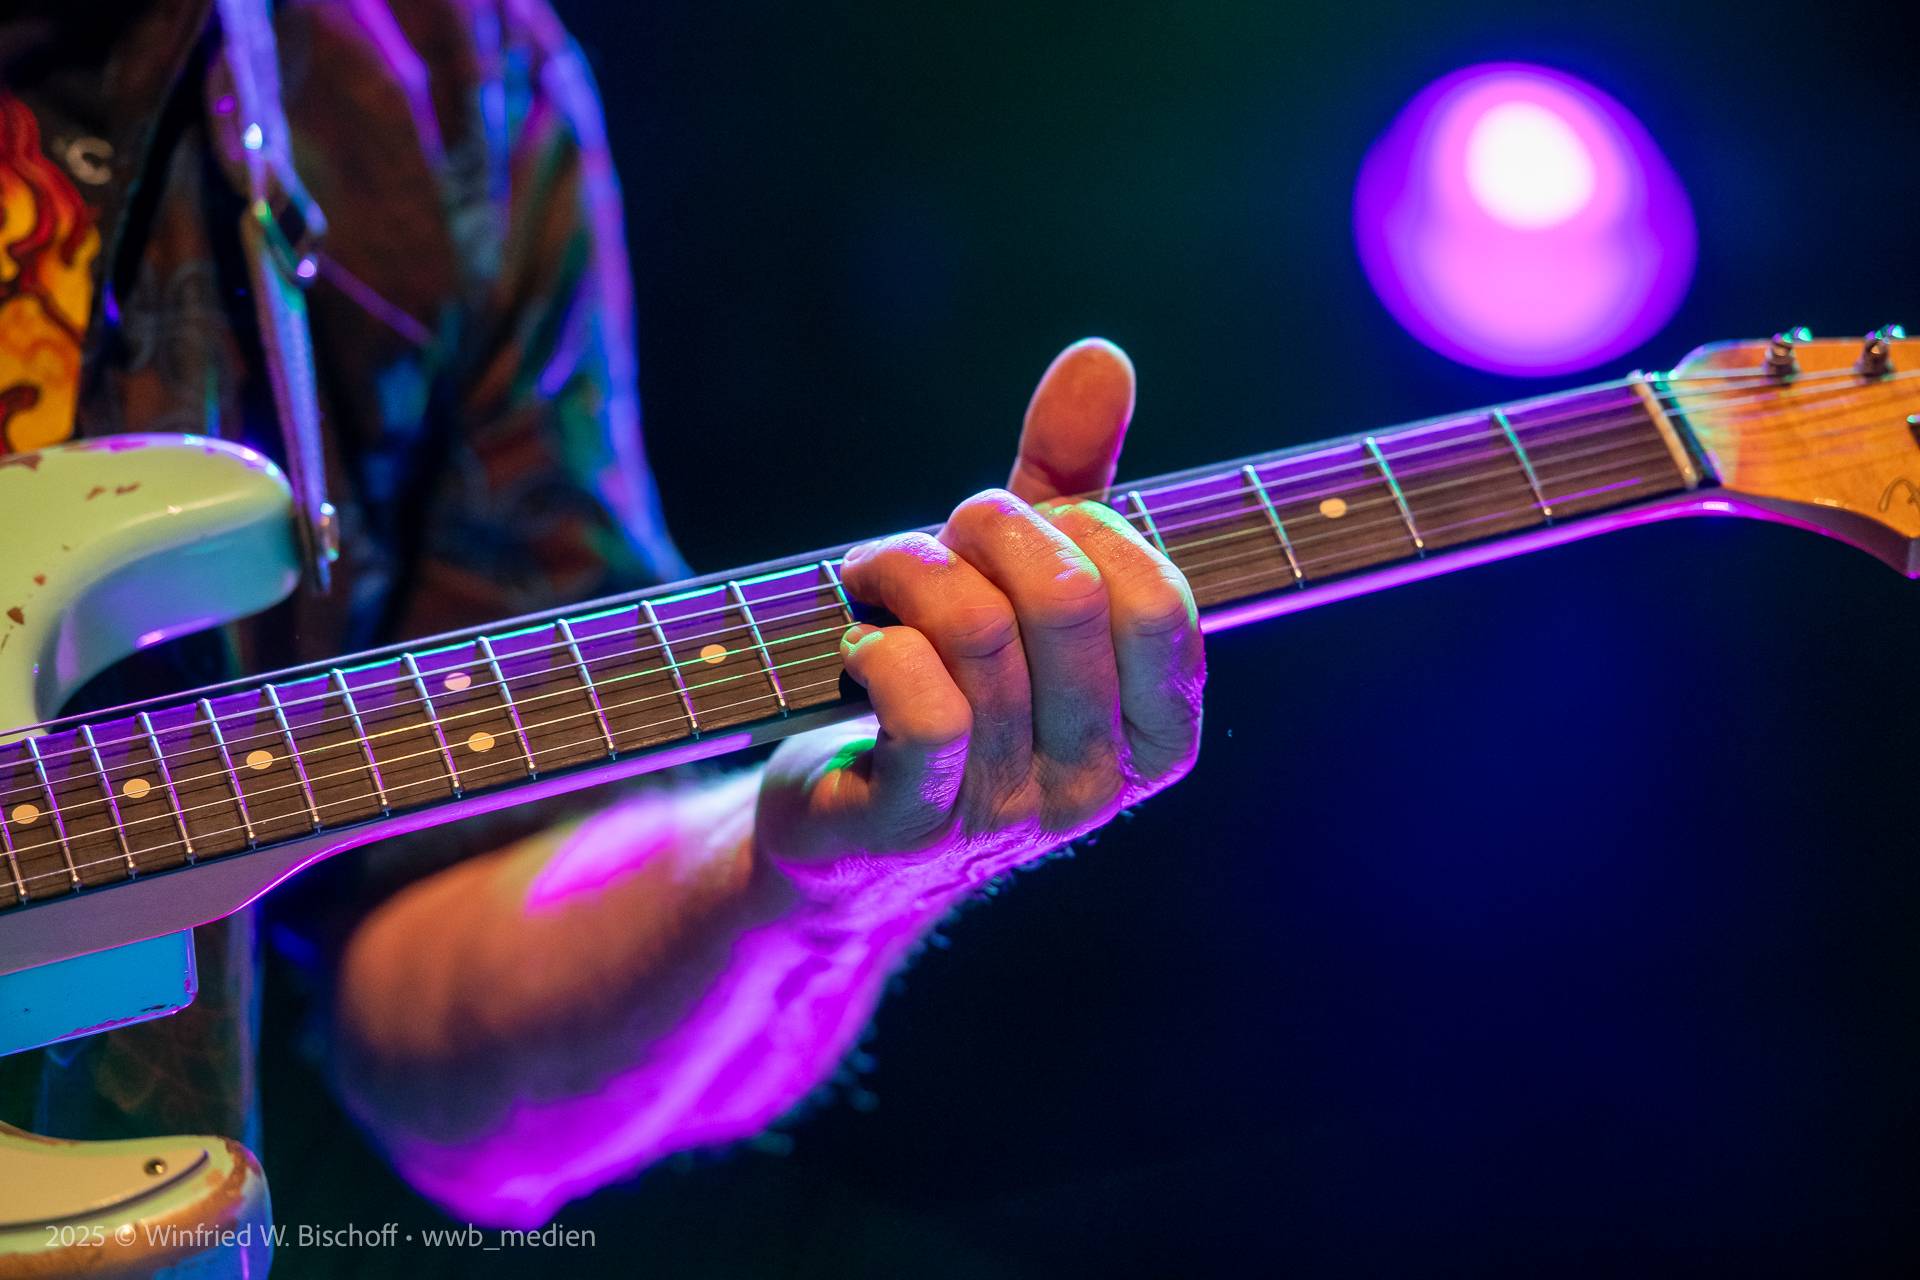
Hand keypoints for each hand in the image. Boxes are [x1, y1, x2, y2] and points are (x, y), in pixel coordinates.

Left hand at [757, 339, 1204, 907]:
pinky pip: (920, 704)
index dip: (1083, 529)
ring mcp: (1009, 811)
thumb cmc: (951, 686)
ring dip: (909, 571)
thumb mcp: (1019, 582)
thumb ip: (1074, 476)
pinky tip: (857, 644)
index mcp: (1156, 731)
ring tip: (876, 575)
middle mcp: (1097, 782)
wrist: (843, 829)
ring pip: (979, 637)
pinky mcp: (915, 825)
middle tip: (940, 536)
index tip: (1024, 525)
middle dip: (987, 531)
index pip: (1159, 601)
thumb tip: (1102, 359)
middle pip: (1067, 602)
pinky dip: (877, 640)